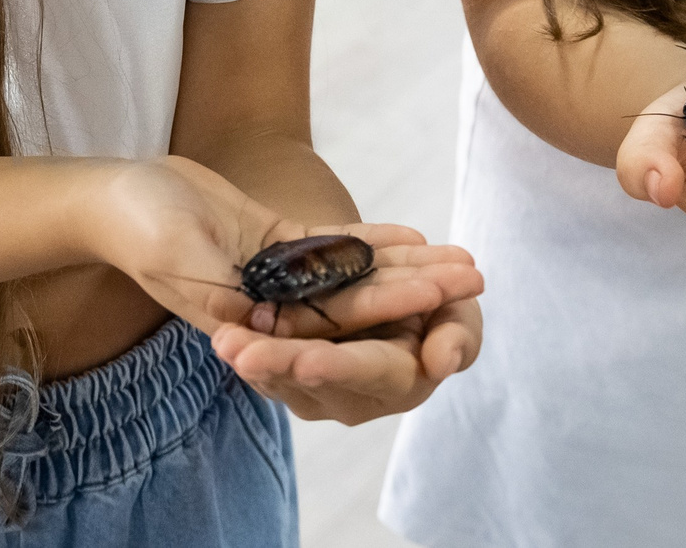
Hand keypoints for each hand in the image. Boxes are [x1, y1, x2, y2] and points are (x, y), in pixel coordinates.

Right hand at [95, 156, 481, 339]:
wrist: (113, 194)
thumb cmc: (139, 226)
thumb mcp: (181, 259)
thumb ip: (223, 292)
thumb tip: (266, 323)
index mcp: (252, 323)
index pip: (332, 324)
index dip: (389, 310)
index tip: (438, 296)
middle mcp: (271, 308)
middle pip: (356, 302)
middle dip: (417, 290)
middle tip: (474, 276)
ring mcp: (274, 277)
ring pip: (352, 274)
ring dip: (409, 266)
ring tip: (463, 259)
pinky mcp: (272, 243)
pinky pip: (330, 246)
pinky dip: (372, 240)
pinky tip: (415, 235)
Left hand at [213, 287, 481, 425]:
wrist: (406, 291)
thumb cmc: (444, 306)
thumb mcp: (463, 316)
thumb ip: (459, 338)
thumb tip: (440, 361)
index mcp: (398, 381)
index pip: (366, 372)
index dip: (337, 365)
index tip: (307, 360)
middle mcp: (353, 394)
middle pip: (310, 378)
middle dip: (275, 364)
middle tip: (238, 351)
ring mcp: (317, 387)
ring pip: (278, 374)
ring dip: (249, 356)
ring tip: (223, 339)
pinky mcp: (288, 370)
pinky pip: (264, 363)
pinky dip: (246, 346)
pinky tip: (221, 329)